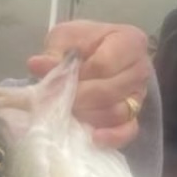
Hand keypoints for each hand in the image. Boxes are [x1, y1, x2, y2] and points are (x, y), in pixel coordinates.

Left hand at [27, 20, 150, 147]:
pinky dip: (111, 137)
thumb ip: (55, 52)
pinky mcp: (134, 117)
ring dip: (88, 117)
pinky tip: (93, 137)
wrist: (92, 55)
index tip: (58, 81)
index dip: (78, 77)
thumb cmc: (81, 45)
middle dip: (79, 99)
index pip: (103, 65)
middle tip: (57, 102)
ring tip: (67, 114)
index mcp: (128, 41)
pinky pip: (127, 131)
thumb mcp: (65, 38)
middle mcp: (140, 69)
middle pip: (109, 91)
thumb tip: (37, 65)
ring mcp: (138, 95)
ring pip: (116, 112)